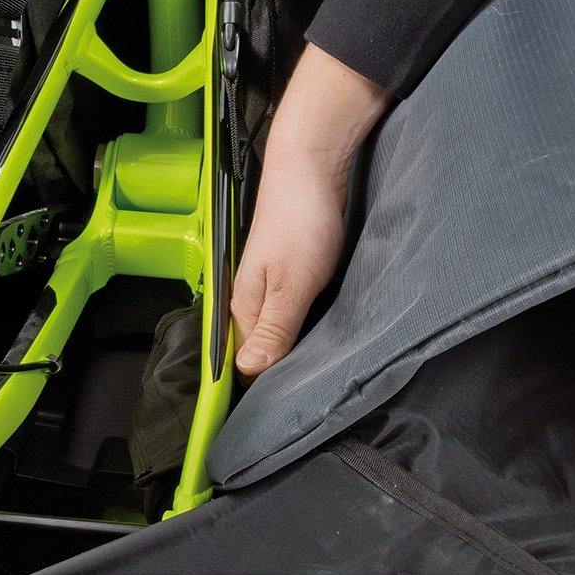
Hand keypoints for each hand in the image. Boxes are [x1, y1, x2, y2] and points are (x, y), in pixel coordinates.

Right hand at [232, 44, 391, 376]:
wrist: (312, 164)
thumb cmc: (301, 221)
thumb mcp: (292, 284)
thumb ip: (274, 329)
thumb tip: (249, 372)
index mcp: (244, 307)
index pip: (247, 364)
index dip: (267, 387)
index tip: (292, 410)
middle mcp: (253, 301)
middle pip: (264, 352)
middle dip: (286, 373)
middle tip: (317, 397)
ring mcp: (273, 287)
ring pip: (283, 333)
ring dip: (301, 350)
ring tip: (326, 374)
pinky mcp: (293, 276)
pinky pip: (297, 314)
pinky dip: (311, 326)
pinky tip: (330, 335)